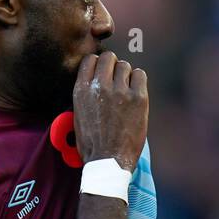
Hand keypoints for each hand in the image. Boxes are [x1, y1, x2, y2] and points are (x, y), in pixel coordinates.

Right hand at [72, 51, 147, 169]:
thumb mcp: (77, 115)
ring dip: (126, 75)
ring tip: (126, 89)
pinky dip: (138, 80)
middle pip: (109, 57)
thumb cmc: (92, 144)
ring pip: (125, 65)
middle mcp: (100, 86)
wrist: (108, 161)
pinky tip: (136, 92)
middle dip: (112, 66)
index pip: (90, 60)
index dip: (98, 64)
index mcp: (81, 90)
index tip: (103, 73)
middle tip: (116, 79)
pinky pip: (140, 75)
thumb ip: (86, 94)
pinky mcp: (138, 98)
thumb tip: (95, 81)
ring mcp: (120, 91)